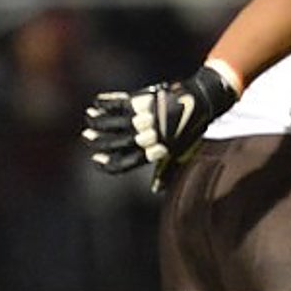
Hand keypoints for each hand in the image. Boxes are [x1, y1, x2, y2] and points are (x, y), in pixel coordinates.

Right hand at [82, 64, 239, 191]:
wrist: (203, 100)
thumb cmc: (192, 128)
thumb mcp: (180, 153)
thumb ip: (166, 171)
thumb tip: (156, 190)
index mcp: (155, 152)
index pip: (124, 163)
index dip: (106, 163)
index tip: (95, 159)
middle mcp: (147, 137)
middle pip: (114, 143)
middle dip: (98, 141)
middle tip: (87, 137)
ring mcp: (144, 119)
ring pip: (112, 124)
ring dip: (97, 122)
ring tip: (89, 118)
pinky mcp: (143, 101)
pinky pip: (116, 104)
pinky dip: (104, 103)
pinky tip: (97, 103)